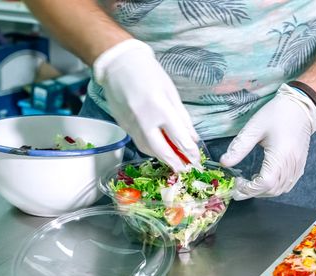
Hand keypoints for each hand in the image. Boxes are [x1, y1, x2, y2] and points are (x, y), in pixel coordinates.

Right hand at [93, 39, 199, 171]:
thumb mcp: (170, 92)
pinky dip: (150, 149)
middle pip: (162, 150)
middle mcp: (144, 120)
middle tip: (185, 169)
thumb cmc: (148, 73)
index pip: (179, 138)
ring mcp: (131, 124)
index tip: (196, 159)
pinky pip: (139, 142)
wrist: (118, 65)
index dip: (189, 152)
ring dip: (162, 158)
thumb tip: (192, 138)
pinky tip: (159, 149)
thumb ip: (182, 117)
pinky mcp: (123, 125)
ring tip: (174, 162)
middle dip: (175, 163)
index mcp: (160, 108)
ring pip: (148, 149)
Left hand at [219, 83, 315, 199]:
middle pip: (272, 190)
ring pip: (281, 189)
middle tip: (238, 186)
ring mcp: (298, 165)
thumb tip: (223, 162)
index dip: (249, 189)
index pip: (264, 183)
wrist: (301, 106)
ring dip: (264, 191)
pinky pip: (288, 184)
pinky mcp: (300, 164)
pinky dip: (275, 187)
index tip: (236, 185)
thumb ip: (239, 147)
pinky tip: (265, 179)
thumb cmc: (277, 113)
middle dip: (253, 192)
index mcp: (280, 155)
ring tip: (249, 183)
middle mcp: (291, 164)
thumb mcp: (254, 128)